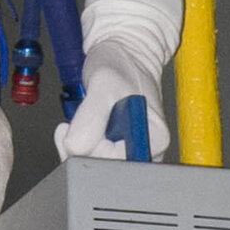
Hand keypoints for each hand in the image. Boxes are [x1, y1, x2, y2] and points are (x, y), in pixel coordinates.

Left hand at [57, 40, 171, 161]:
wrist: (121, 58)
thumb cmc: (121, 66)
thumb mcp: (104, 84)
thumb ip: (91, 116)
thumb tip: (76, 146)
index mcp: (154, 138)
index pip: (115, 163)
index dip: (94, 146)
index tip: (88, 123)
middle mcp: (147, 151)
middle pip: (104, 171)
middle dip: (80, 149)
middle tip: (75, 124)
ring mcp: (131, 154)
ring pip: (93, 169)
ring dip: (75, 148)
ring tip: (76, 124)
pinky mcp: (116, 153)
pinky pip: (89, 162)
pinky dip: (75, 149)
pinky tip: (75, 131)